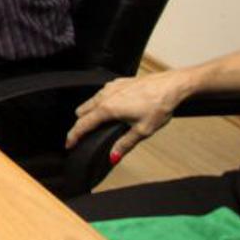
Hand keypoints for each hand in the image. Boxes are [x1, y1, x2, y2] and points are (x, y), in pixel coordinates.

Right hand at [66, 70, 191, 163]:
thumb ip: (125, 144)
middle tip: (84, 136)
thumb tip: (113, 156)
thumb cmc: (159, 106)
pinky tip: (113, 109)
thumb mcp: (143, 130)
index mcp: (107, 109)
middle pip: (82, 112)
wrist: (171, 86)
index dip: (74, 136)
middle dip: (80, 124)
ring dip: (89, 113)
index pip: (83, 124)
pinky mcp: (117, 82)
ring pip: (90, 101)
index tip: (68, 144)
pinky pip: (100, 94)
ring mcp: (109, 87)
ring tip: (99, 124)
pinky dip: (100, 103)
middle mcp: (104, 96)